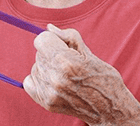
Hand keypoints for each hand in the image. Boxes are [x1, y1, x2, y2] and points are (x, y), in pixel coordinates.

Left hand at [23, 24, 138, 124]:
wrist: (110, 110)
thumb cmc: (103, 78)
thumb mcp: (89, 53)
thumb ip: (68, 37)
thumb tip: (49, 27)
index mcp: (66, 62)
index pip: (41, 39)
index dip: (52, 40)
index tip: (61, 46)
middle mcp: (55, 77)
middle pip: (39, 54)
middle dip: (51, 54)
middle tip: (69, 65)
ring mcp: (49, 92)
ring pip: (36, 67)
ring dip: (46, 68)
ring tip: (65, 77)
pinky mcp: (46, 102)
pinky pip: (28, 82)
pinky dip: (38, 80)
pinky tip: (53, 84)